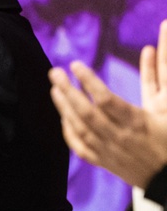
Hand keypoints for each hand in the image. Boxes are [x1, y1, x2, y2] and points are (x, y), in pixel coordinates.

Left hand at [49, 20, 166, 187]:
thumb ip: (161, 78)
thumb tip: (150, 48)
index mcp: (138, 122)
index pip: (106, 99)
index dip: (89, 80)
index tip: (76, 64)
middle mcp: (121, 137)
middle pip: (86, 112)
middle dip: (67, 90)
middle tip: (54, 72)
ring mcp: (110, 151)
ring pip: (79, 129)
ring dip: (64, 107)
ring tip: (55, 89)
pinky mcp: (105, 162)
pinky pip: (79, 147)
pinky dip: (68, 131)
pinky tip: (63, 117)